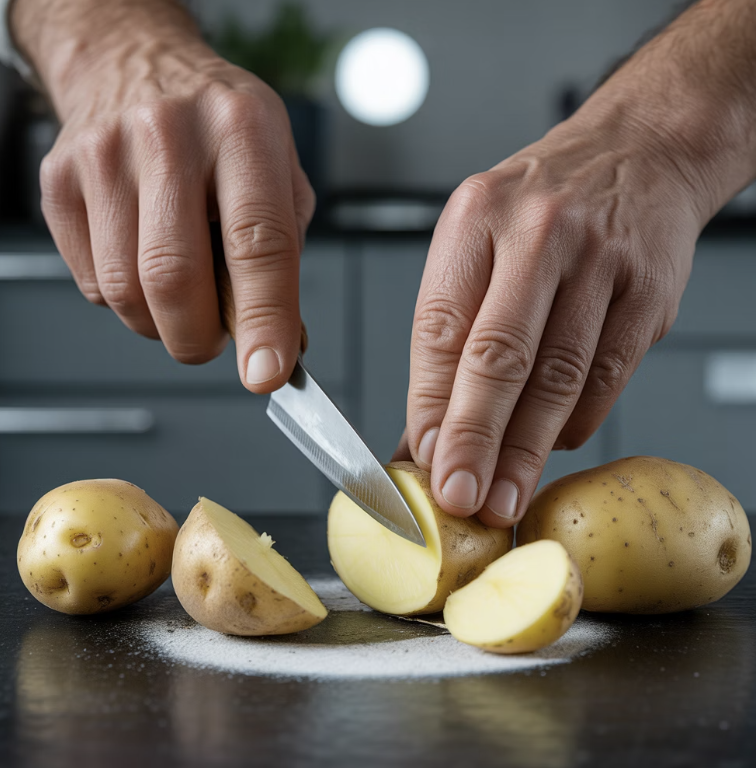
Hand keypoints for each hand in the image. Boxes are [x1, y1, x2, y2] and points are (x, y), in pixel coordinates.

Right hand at [17, 0, 313, 391]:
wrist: (132, 63)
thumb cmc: (218, 126)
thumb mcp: (279, 165)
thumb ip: (285, 248)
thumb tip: (280, 335)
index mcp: (243, 130)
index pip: (258, 242)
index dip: (264, 319)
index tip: (267, 371)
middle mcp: (169, 136)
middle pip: (176, 278)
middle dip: (200, 338)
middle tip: (216, 340)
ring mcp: (105, 157)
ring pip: (128, 292)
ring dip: (163, 324)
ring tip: (184, 297)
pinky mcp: (61, 182)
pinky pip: (94, 283)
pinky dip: (127, 301)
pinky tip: (144, 264)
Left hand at [394, 95, 730, 527]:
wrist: (638, 153)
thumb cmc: (542, 210)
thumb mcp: (479, 243)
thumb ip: (450, 335)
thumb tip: (423, 432)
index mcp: (476, 219)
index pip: (441, 328)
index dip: (431, 405)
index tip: (423, 461)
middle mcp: (536, 234)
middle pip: (499, 355)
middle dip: (475, 437)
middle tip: (459, 497)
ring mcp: (599, 260)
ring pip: (557, 375)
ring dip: (527, 449)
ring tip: (503, 496)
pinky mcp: (649, 291)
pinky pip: (606, 375)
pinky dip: (575, 422)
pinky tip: (552, 447)